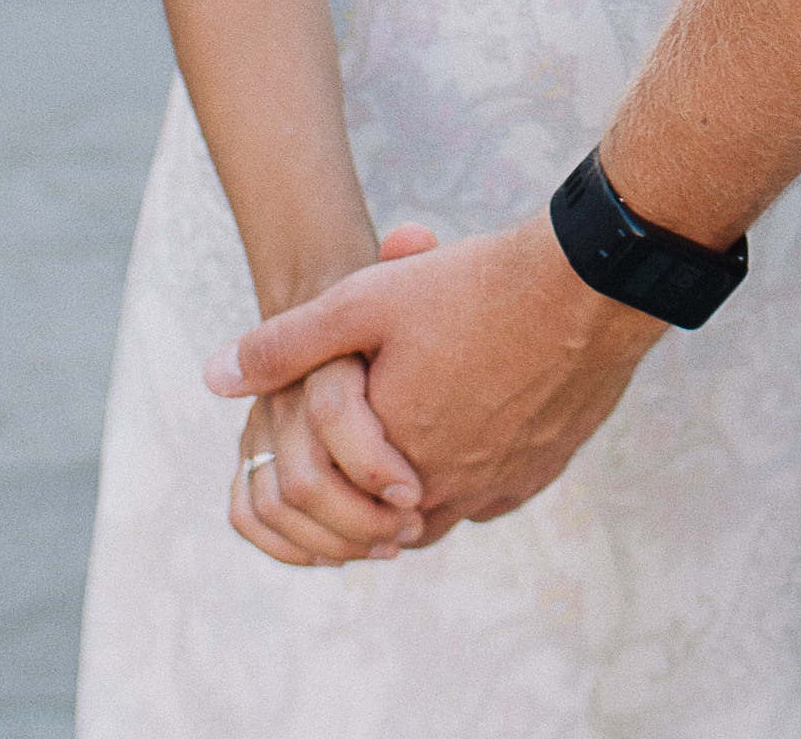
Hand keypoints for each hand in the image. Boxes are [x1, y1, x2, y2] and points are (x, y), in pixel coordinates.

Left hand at [209, 213, 666, 533]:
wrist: (586, 286)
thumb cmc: (474, 287)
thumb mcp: (365, 299)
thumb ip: (286, 344)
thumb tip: (214, 375)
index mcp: (391, 460)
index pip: (335, 497)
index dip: (323, 464)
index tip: (326, 427)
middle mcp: (446, 491)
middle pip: (387, 514)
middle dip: (369, 482)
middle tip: (364, 434)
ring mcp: (500, 485)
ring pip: (442, 509)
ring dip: (419, 482)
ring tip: (409, 433)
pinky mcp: (542, 470)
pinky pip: (493, 493)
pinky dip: (474, 471)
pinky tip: (474, 427)